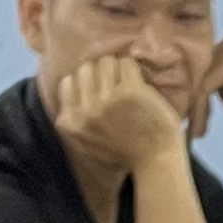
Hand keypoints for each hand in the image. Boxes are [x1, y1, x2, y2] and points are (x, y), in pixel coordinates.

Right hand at [49, 55, 187, 176]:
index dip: (84, 81)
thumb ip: (75, 120)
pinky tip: (139, 84)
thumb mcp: (87, 143)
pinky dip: (133, 69)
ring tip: (128, 82)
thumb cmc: (124, 153)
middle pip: (85, 68)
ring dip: (118, 68)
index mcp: (71, 122)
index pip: (67, 82)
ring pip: (105, 61)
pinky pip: (126, 63)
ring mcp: (106, 99)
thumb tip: (70, 88)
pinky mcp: (128, 91)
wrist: (155, 161)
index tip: (98, 88)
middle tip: (115, 83)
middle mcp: (85, 110)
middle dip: (101, 72)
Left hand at [202, 30, 222, 150]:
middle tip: (193, 127)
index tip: (191, 116)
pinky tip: (201, 131)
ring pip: (198, 81)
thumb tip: (178, 73)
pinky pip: (203, 89)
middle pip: (197, 70)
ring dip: (194, 108)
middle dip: (193, 99)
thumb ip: (210, 73)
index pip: (200, 62)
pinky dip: (199, 111)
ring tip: (197, 131)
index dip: (193, 90)